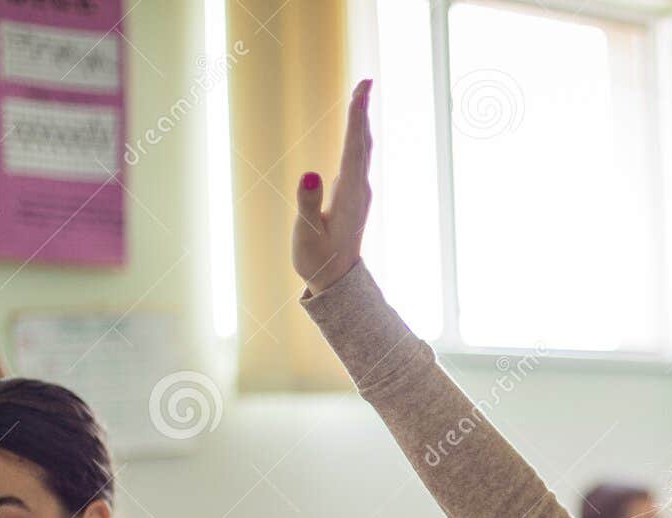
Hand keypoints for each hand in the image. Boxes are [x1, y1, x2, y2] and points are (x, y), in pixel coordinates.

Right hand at [294, 79, 373, 296]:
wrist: (337, 282)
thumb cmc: (318, 261)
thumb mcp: (307, 236)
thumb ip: (308, 205)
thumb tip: (310, 173)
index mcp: (349, 197)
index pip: (354, 150)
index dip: (356, 119)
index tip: (361, 92)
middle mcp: (359, 191)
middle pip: (362, 144)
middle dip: (362, 112)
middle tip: (365, 82)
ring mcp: (359, 193)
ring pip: (362, 150)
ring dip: (361, 121)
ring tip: (361, 94)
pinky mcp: (354, 195)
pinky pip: (357, 158)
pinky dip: (357, 137)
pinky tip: (356, 128)